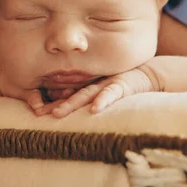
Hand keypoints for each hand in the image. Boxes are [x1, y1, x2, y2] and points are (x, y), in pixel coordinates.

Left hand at [34, 65, 157, 117]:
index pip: (68, 95)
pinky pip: (110, 94)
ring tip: (57, 112)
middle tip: (39, 112)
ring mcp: (106, 85)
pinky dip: (102, 101)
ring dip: (71, 103)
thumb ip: (93, 99)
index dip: (53, 102)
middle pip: (71, 95)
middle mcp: (94, 86)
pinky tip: (94, 109)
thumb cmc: (127, 85)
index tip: (37, 111)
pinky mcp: (121, 86)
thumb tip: (77, 112)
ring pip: (85, 95)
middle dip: (55, 104)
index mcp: (90, 88)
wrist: (148, 74)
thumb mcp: (107, 92)